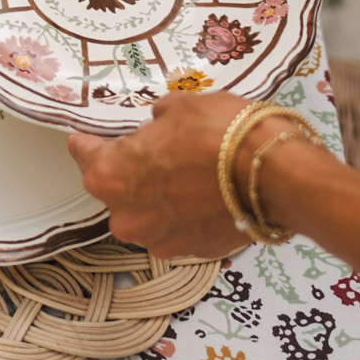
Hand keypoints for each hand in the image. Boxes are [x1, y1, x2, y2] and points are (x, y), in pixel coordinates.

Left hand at [68, 92, 271, 258]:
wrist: (275, 175)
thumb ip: (159, 119)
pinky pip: (179, 229)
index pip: (83, 156)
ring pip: (148, 214)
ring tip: (189, 173)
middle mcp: (127, 217)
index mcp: (110, 176)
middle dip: (132, 173)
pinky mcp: (193, 252)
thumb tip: (160, 124)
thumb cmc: (222, 135)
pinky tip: (208, 194)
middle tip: (157, 151)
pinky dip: (188, 215)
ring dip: (160, 198)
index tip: (91, 139)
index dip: (90, 143)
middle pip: (117, 190)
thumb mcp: (181, 107)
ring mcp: (160, 240)